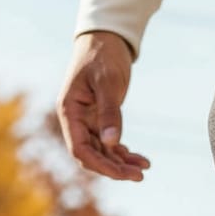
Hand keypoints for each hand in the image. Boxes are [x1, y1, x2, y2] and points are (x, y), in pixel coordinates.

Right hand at [57, 31, 150, 180]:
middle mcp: (75, 121)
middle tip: (140, 175)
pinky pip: (110, 145)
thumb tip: (112, 143)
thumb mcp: (108, 83)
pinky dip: (124, 154)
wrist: (106, 40)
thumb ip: (109, 112)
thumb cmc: (103, 56)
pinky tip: (141, 160)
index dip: (100, 166)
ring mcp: (87, 122)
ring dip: (122, 163)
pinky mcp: (99, 121)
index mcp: (69, 112)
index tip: (122, 173)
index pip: (80, 149)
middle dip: (114, 168)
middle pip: (92, 156)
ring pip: (103, 153)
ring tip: (145, 168)